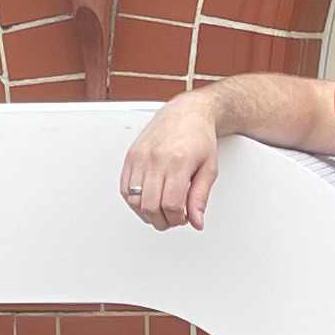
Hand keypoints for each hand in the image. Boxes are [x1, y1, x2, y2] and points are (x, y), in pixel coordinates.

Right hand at [120, 92, 221, 230]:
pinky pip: (124, 189)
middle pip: (150, 206)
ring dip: (146, 213)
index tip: (184, 218)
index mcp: (178, 161)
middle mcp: (156, 158)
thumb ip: (200, 197)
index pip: (171, 204)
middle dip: (162, 220)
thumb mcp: (209, 169)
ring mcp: (140, 157)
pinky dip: (135, 201)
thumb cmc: (199, 137)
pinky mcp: (131, 156)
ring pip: (134, 200)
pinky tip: (148, 199)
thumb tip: (197, 221)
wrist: (187, 113)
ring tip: (161, 210)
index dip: (177, 219)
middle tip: (173, 218)